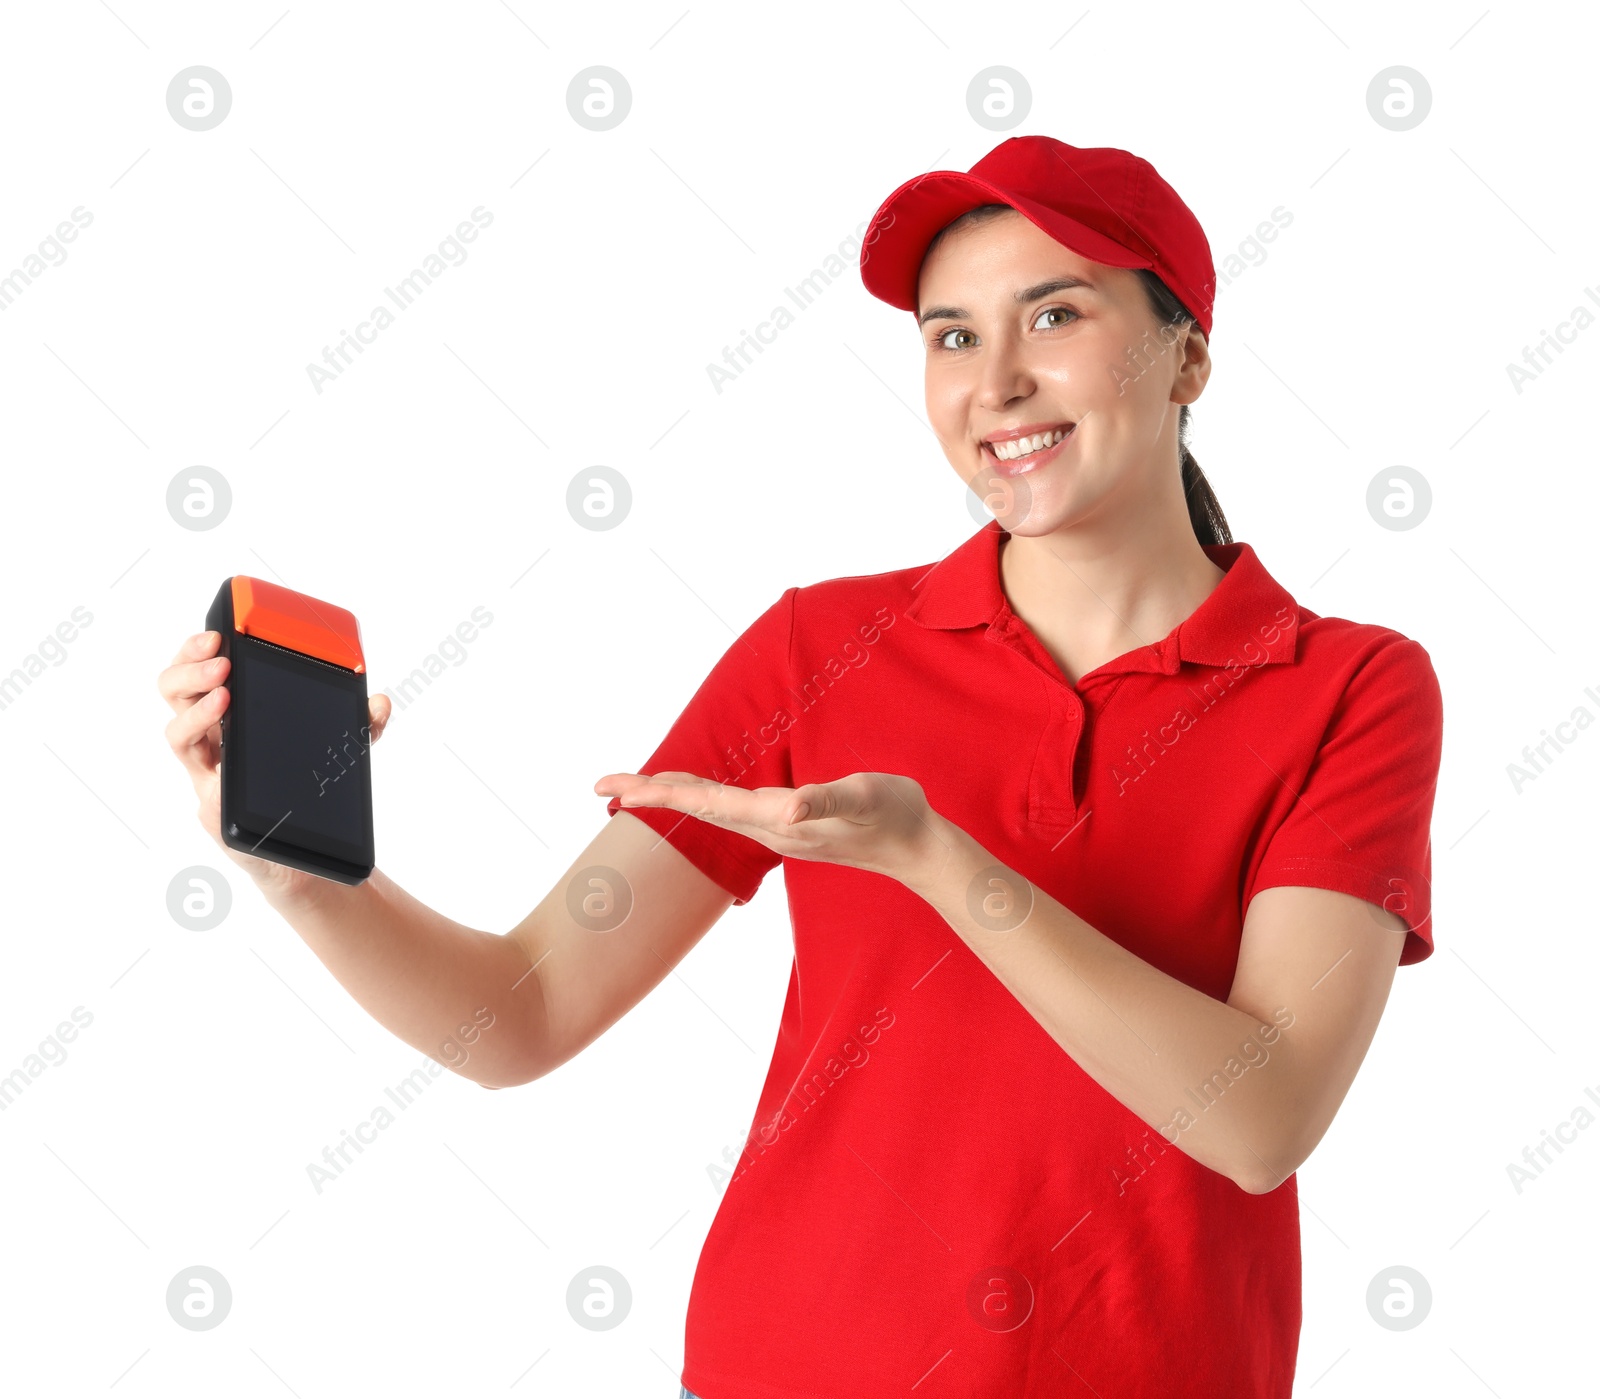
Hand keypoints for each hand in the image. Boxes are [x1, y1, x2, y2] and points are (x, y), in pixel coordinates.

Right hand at [159, 629, 392, 903]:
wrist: (300, 860)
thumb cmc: (307, 798)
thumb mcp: (342, 753)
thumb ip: (361, 727)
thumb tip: (381, 702)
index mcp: (239, 718)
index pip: (206, 671)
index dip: (202, 647)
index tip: (221, 629)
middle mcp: (214, 738)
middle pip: (177, 690)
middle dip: (190, 664)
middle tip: (218, 653)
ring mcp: (208, 766)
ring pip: (176, 723)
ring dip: (194, 699)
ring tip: (223, 690)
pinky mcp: (209, 793)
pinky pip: (189, 757)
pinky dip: (198, 732)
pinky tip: (223, 725)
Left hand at [592, 769, 950, 883]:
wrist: (917, 849)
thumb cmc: (894, 816)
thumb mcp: (866, 798)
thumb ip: (826, 800)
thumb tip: (789, 808)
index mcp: (776, 818)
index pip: (703, 802)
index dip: (658, 793)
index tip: (615, 788)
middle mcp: (768, 827)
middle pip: (696, 808)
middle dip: (648, 795)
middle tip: (600, 784)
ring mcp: (776, 830)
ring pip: (710, 810)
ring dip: (672, 797)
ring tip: (634, 788)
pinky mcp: (787, 826)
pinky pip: (730, 811)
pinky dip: (701, 800)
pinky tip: (696, 796)